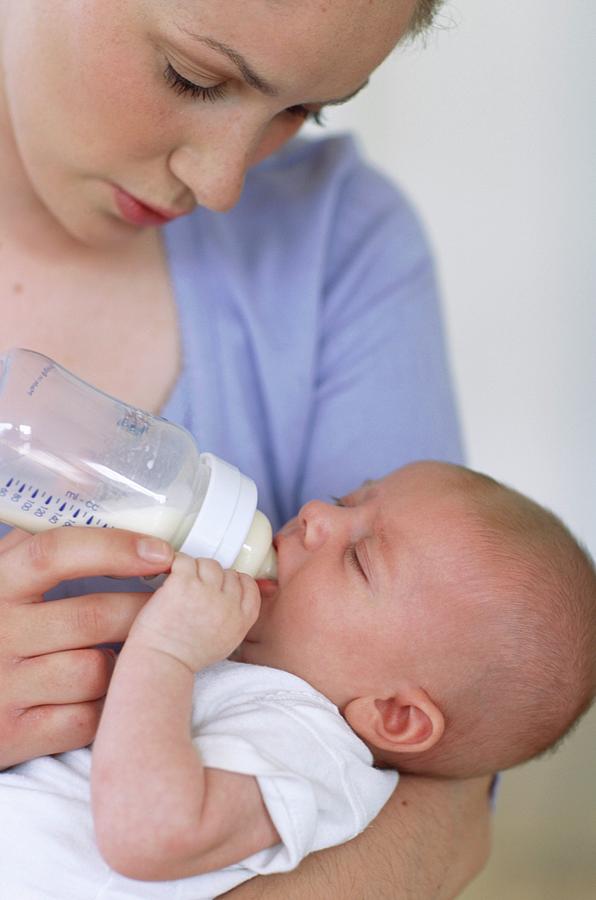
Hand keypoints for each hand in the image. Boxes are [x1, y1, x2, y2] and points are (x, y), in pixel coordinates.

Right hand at [0, 527, 173, 768]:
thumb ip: (31, 544)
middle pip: (94, 617)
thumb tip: (85, 478)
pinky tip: (114, 693)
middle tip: (172, 608)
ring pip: (98, 671)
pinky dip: (110, 706)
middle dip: (144, 611)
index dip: (113, 548)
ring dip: (128, 662)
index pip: (55, 554)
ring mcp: (3, 688)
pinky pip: (87, 720)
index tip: (160, 552)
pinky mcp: (13, 736)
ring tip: (137, 651)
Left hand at [127, 554, 260, 671]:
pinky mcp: (183, 584)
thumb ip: (234, 617)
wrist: (161, 663)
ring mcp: (206, 592)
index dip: (235, 580)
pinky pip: (185, 560)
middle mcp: (228, 604)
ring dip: (194, 569)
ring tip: (181, 583)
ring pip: (208, 564)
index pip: (249, 585)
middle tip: (195, 587)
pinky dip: (176, 564)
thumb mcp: (226, 641)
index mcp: (241, 620)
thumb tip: (233, 595)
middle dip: (212, 577)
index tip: (222, 583)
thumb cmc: (187, 656)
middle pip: (227, 572)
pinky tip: (170, 575)